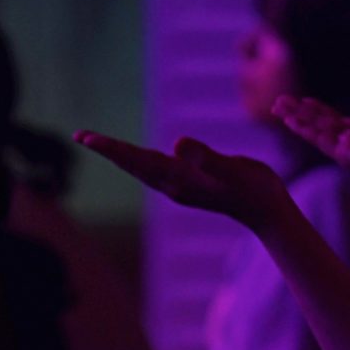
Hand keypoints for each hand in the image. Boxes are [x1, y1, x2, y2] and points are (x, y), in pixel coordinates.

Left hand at [77, 131, 290, 229]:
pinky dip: (139, 161)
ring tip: (100, 144)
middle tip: (80, 136)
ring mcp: (181, 188)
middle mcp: (175, 185)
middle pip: (133, 165)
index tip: (86, 138)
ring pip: (142, 169)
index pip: (138, 160)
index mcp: (180, 179)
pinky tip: (138, 159)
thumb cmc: (256, 189)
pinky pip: (155, 171)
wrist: (269, 213)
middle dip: (108, 151)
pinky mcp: (190, 186)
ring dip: (120, 156)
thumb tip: (179, 144)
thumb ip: (207, 158)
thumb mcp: (235, 170)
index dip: (112, 148)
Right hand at [273, 96, 349, 194]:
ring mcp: (349, 151)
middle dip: (302, 113)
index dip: (323, 112)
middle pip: (323, 125)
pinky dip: (302, 126)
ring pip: (316, 130)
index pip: (341, 123)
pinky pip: (318, 137)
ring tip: (276, 104)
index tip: (306, 101)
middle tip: (280, 101)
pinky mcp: (344, 154)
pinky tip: (287, 118)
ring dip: (296, 116)